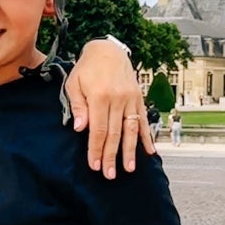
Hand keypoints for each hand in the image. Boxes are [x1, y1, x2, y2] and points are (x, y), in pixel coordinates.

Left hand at [64, 39, 155, 178]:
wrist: (108, 50)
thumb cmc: (87, 68)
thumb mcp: (74, 84)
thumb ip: (77, 106)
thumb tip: (79, 128)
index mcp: (99, 96)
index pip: (98, 130)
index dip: (96, 150)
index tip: (95, 165)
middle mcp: (117, 99)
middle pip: (114, 133)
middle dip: (111, 156)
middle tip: (110, 174)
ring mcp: (130, 99)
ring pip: (130, 129)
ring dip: (130, 150)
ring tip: (129, 167)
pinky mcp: (138, 98)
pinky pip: (143, 120)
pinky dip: (146, 136)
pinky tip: (150, 150)